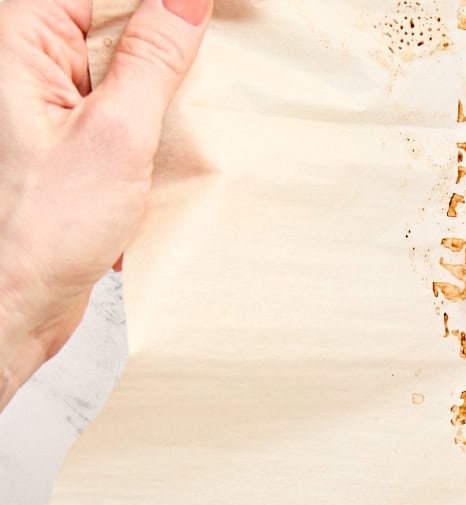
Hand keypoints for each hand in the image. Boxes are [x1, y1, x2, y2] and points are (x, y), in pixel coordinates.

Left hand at [0, 0, 211, 409]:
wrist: (10, 302)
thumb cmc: (36, 232)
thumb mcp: (116, 137)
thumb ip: (152, 61)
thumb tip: (185, 2)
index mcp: (17, 37)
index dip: (178, 1)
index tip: (232, 8)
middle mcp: (21, 58)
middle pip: (116, 20)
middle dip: (174, 41)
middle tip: (229, 53)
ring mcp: (38, 94)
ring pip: (122, 61)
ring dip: (166, 84)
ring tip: (195, 114)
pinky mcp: (58, 129)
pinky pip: (117, 100)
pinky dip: (152, 116)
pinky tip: (172, 141)